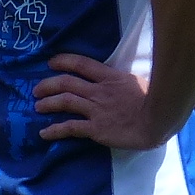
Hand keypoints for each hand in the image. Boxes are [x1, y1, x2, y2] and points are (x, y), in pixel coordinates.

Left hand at [32, 53, 173, 149]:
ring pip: (65, 102)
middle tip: (36, 90)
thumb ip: (122, 81)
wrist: (158, 120)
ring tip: (38, 107)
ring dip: (48, 103)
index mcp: (110, 77)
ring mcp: (96, 110)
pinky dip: (54, 130)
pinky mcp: (96, 128)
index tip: (51, 63)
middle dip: (48, 85)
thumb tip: (118, 80)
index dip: (64, 61)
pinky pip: (70, 128)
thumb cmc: (154, 101)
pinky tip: (44, 133)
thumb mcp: (137, 82)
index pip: (82, 64)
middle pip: (66, 83)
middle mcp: (99, 91)